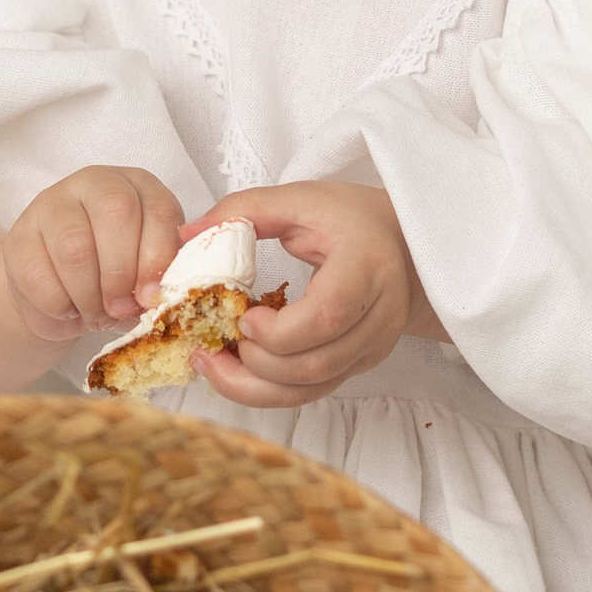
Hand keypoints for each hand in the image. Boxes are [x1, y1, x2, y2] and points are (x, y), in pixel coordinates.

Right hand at [0, 167, 184, 347]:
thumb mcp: (144, 275)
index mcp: (139, 187)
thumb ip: (159, 278)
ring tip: (94, 314)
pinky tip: (66, 309)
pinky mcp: (18, 236)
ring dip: (89, 295)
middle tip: (118, 309)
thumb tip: (159, 295)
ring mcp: (51, 204)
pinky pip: (38, 275)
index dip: (158, 258)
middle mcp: (95, 183)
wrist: (57, 294)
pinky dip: (58, 306)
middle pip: (116, 212)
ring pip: (74, 246)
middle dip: (121, 273)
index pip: (159, 210)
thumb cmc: (112, 279)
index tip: (150, 297)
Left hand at [190, 182, 432, 410]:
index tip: (243, 315)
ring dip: (253, 386)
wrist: (404, 244)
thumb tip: (186, 237)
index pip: (327, 316)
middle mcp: (379, 316)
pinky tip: (237, 369)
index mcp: (366, 268)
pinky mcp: (360, 364)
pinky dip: (269, 389)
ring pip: (312, 390)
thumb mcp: (300, 200)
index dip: (278, 330)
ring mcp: (373, 347)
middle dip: (253, 365)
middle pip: (315, 365)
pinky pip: (312, 392)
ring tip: (211, 363)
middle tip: (212, 342)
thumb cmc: (351, 218)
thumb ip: (244, 211)